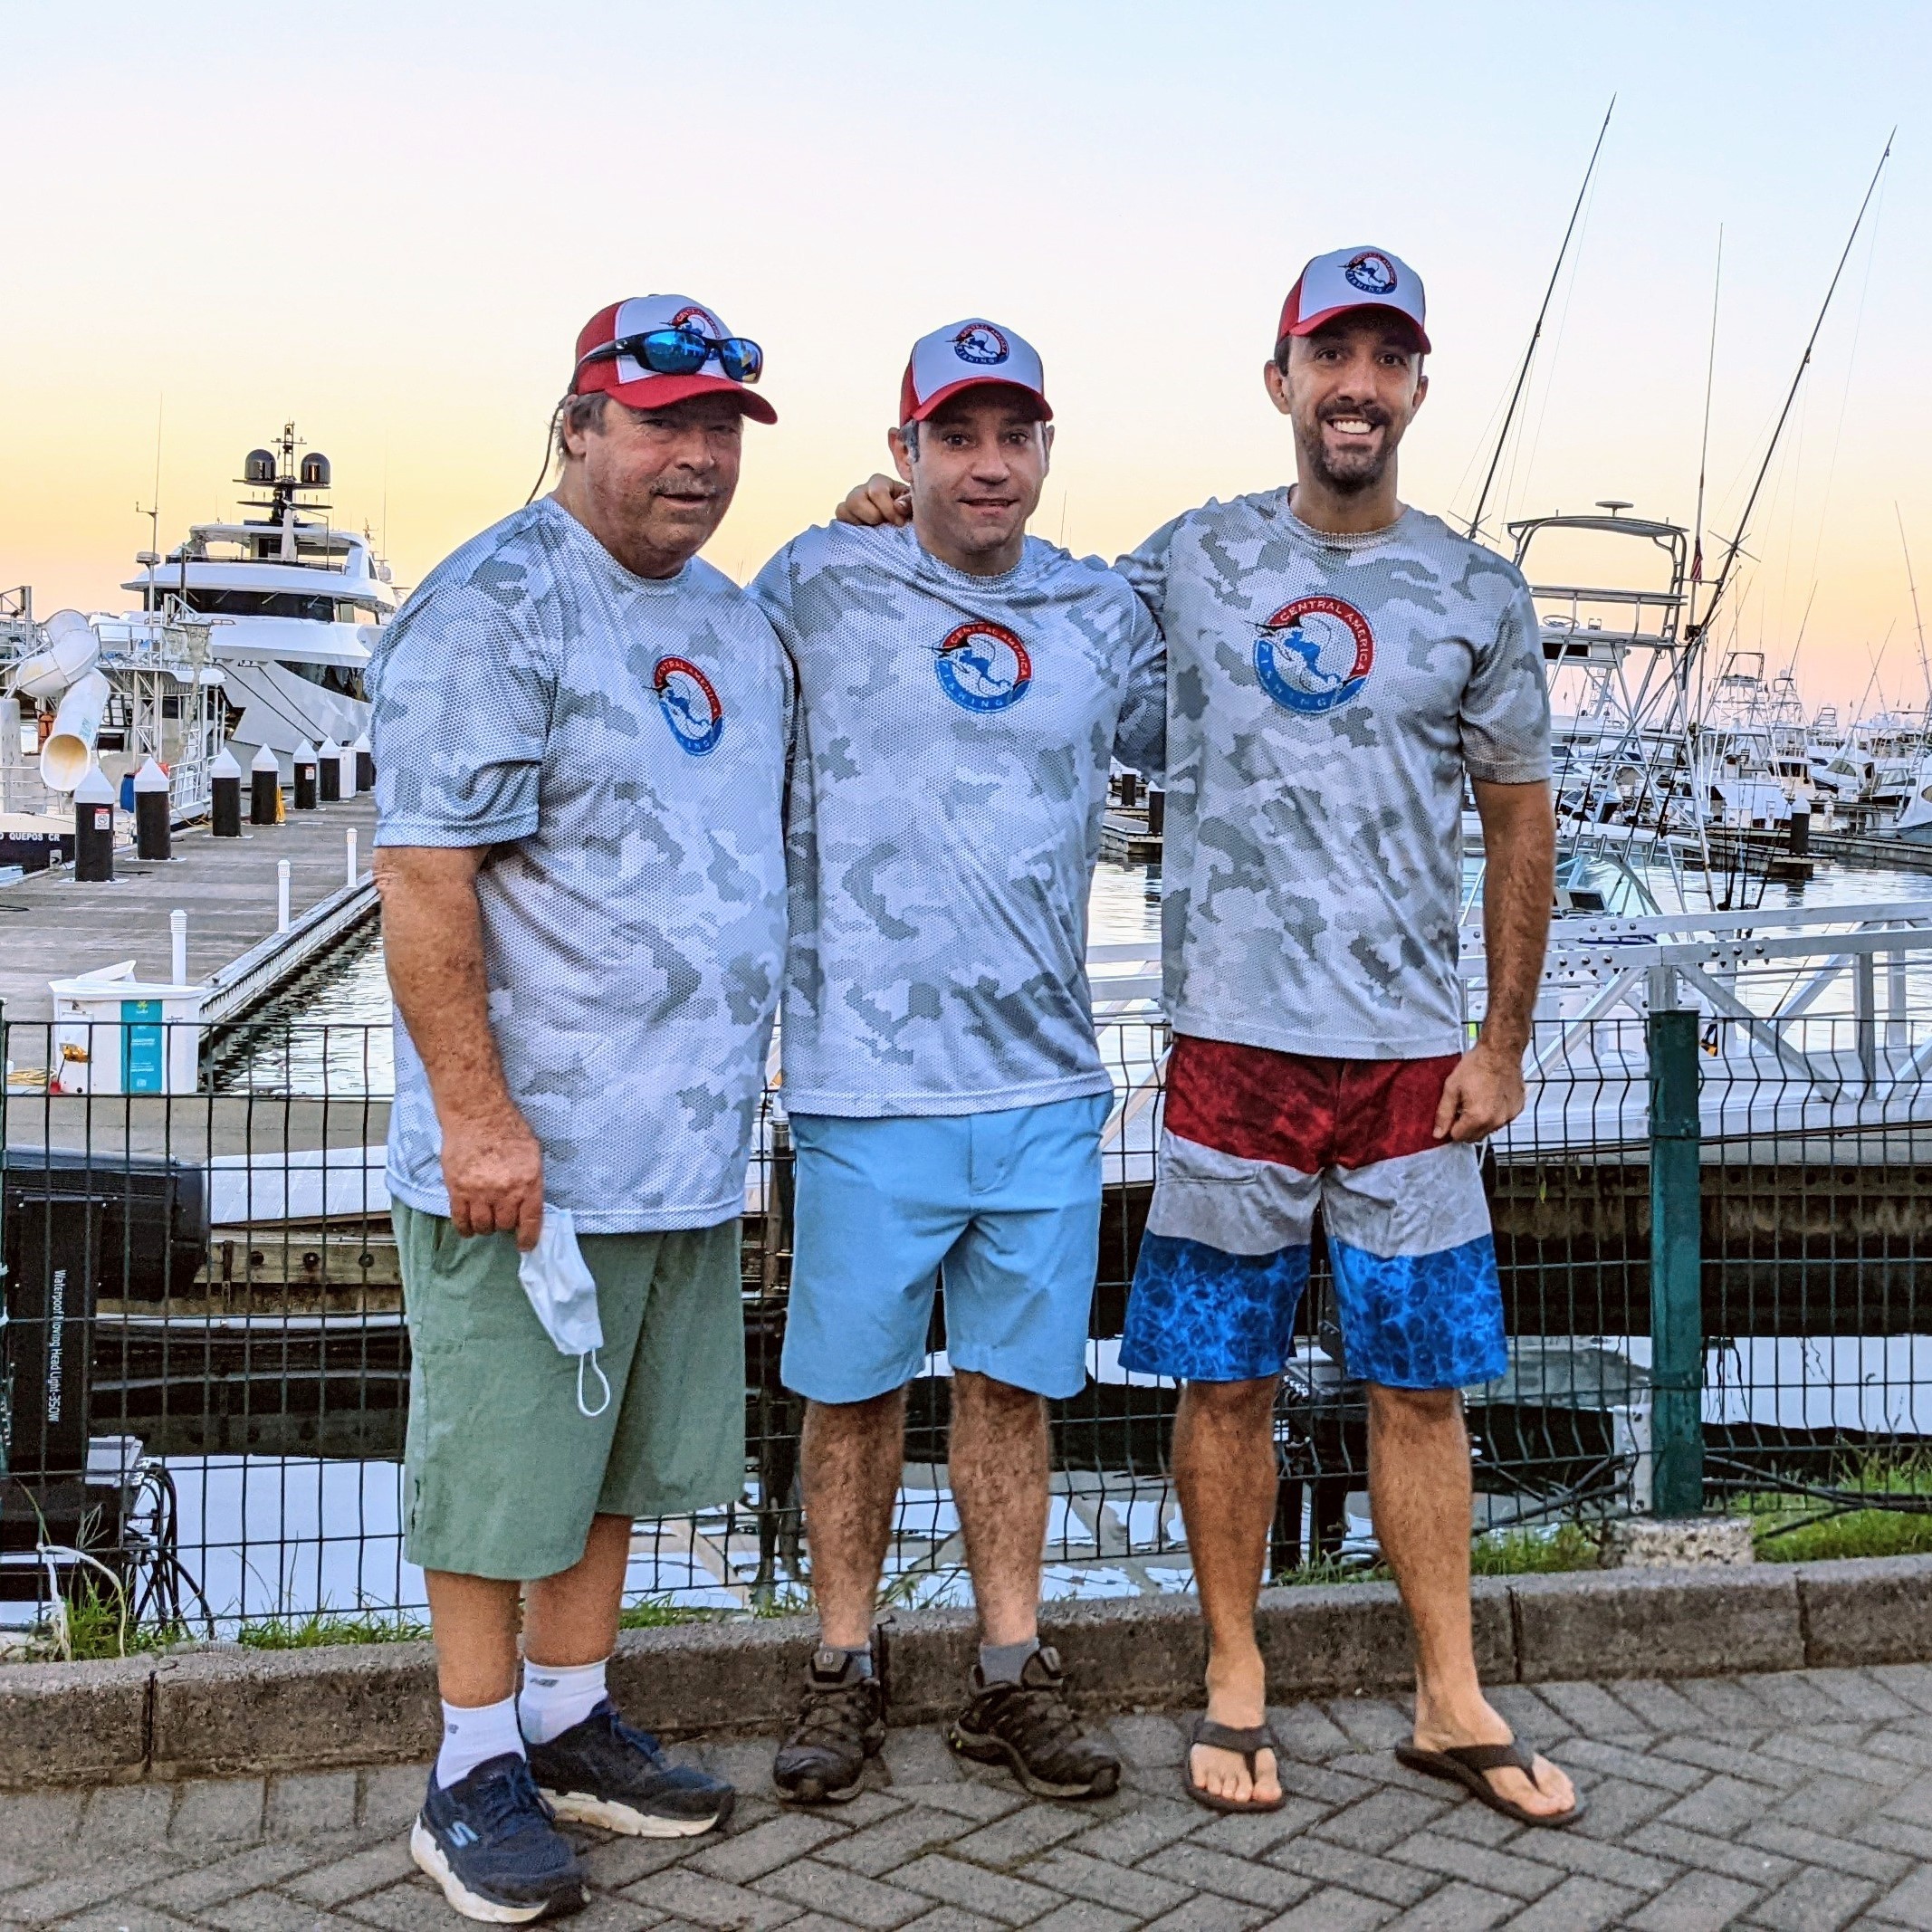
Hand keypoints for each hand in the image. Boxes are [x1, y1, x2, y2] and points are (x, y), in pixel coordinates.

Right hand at [440, 1105, 544, 1249]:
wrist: (477, 1115)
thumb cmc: (508, 1130)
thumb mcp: (533, 1154)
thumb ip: (531, 1181)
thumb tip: (530, 1204)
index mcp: (528, 1182)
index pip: (531, 1221)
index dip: (528, 1238)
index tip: (525, 1245)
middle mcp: (504, 1191)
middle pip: (504, 1225)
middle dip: (505, 1224)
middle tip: (502, 1216)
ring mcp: (479, 1192)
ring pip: (483, 1226)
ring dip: (486, 1226)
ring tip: (486, 1218)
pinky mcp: (457, 1190)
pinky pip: (460, 1220)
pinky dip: (465, 1228)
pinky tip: (469, 1227)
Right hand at [834, 474, 911, 526]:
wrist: (901, 528)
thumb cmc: (908, 516)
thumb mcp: (914, 508)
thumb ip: (909, 503)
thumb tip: (898, 506)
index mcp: (881, 483)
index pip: (877, 491)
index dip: (888, 509)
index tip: (899, 523)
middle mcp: (864, 489)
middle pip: (856, 499)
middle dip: (872, 516)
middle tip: (884, 525)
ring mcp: (852, 502)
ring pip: (844, 507)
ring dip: (861, 522)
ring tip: (874, 529)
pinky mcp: (845, 514)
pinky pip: (840, 515)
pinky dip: (850, 525)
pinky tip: (864, 531)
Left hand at [1433, 1040, 1525, 1143]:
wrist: (1501, 1051)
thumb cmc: (1476, 1065)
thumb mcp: (1452, 1087)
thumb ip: (1444, 1114)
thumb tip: (1438, 1134)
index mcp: (1478, 1118)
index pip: (1459, 1137)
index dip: (1451, 1127)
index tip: (1451, 1115)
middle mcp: (1496, 1122)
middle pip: (1474, 1137)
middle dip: (1465, 1127)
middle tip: (1462, 1108)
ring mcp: (1509, 1116)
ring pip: (1489, 1130)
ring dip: (1480, 1122)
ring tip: (1477, 1100)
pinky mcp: (1517, 1109)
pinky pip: (1501, 1120)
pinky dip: (1494, 1115)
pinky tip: (1491, 1098)